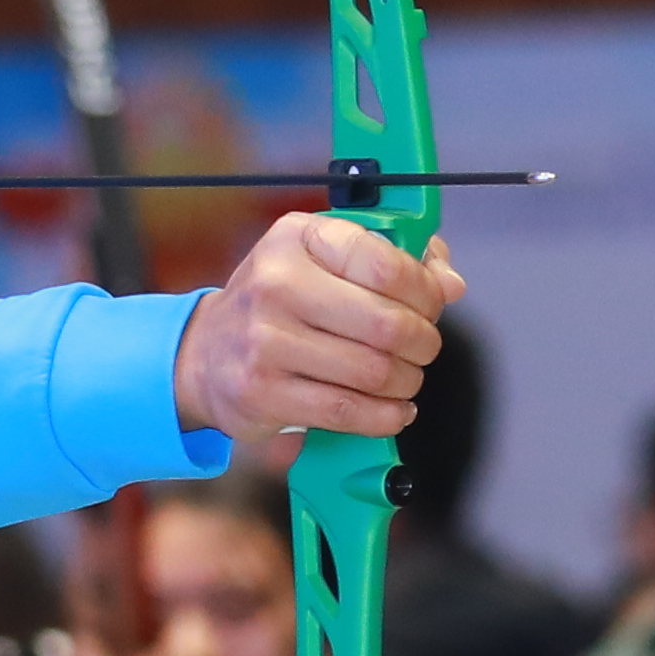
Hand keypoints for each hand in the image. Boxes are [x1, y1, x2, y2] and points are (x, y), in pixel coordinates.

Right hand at [171, 212, 459, 453]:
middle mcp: (277, 284)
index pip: (385, 263)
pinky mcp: (264, 393)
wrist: (204, 353)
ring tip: (404, 378)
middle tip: (422, 348)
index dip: (424, 290)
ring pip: (373, 372)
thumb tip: (450, 283)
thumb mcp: (322, 259)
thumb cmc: (276, 302)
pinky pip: (347, 411)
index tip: (432, 304)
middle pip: (386, 324)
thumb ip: (392, 259)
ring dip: (406, 382)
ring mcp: (267, 342)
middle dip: (422, 342)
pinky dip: (385, 416)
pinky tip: (393, 409)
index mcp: (298, 239)